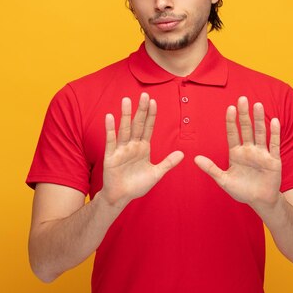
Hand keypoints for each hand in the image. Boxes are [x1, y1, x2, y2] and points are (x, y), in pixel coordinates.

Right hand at [101, 93, 183, 208]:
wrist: (121, 197)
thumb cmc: (137, 185)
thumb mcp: (156, 174)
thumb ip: (168, 163)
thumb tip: (182, 154)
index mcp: (143, 147)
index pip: (148, 128)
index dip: (151, 115)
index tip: (154, 101)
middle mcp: (132, 145)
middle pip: (138, 124)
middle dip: (141, 110)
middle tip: (144, 95)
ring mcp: (121, 150)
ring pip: (125, 129)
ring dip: (125, 115)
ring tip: (126, 100)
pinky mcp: (111, 156)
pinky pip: (111, 141)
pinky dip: (110, 129)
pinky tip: (110, 117)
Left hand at [194, 96, 281, 208]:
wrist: (260, 201)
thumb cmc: (242, 190)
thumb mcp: (223, 180)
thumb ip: (211, 169)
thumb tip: (195, 159)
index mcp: (236, 153)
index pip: (233, 133)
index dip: (231, 121)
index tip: (230, 108)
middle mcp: (249, 150)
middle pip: (246, 129)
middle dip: (244, 114)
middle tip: (242, 99)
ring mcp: (262, 154)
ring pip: (260, 133)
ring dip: (259, 119)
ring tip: (257, 105)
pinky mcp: (273, 160)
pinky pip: (274, 144)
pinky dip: (274, 133)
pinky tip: (274, 121)